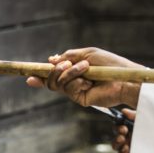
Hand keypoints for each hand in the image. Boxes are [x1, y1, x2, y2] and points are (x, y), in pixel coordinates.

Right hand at [26, 47, 142, 107]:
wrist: (124, 78)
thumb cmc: (110, 64)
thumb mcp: (87, 54)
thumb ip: (68, 56)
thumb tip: (51, 60)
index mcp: (74, 69)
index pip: (54, 73)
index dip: (40, 75)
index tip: (29, 75)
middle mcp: (73, 81)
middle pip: (51, 79)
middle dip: (55, 70)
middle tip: (65, 64)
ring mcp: (76, 90)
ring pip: (58, 83)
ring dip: (69, 73)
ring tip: (85, 69)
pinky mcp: (81, 99)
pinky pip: (68, 89)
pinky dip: (75, 81)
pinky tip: (87, 81)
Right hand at [111, 109, 153, 152]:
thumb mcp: (145, 119)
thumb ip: (134, 115)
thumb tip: (124, 111)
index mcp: (128, 132)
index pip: (117, 131)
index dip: (117, 129)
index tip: (123, 128)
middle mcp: (128, 143)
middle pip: (116, 144)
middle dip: (117, 141)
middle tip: (122, 137)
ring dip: (121, 151)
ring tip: (126, 147)